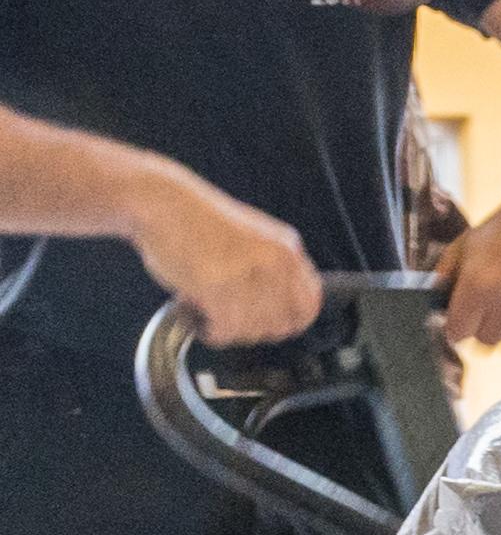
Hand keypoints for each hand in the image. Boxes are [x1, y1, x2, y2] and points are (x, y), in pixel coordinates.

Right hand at [129, 164, 321, 346]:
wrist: (158, 201)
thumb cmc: (194, 219)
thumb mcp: (251, 238)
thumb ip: (269, 269)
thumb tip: (273, 310)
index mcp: (287, 248)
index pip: (309, 305)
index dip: (289, 322)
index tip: (268, 325)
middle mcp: (274, 262)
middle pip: (284, 324)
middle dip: (257, 330)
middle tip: (232, 322)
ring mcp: (248, 274)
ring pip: (255, 330)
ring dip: (231, 331)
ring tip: (209, 315)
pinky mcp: (218, 286)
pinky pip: (226, 329)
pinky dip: (213, 333)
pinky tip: (199, 320)